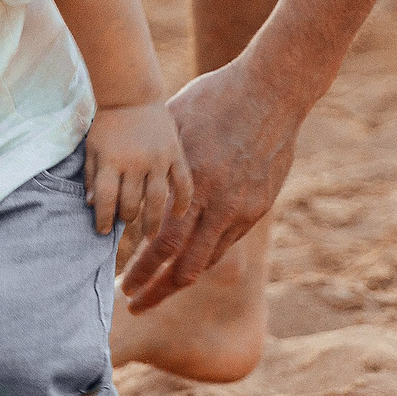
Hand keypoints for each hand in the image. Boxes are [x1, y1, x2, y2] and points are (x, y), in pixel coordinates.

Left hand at [83, 100, 191, 236]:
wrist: (132, 94)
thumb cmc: (108, 123)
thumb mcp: (92, 148)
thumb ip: (92, 177)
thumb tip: (91, 205)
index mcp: (111, 161)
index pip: (106, 200)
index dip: (103, 219)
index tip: (103, 230)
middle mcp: (134, 163)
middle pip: (131, 203)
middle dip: (126, 218)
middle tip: (126, 225)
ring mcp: (157, 159)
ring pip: (157, 200)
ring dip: (153, 221)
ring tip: (150, 235)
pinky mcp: (175, 153)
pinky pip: (183, 182)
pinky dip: (182, 200)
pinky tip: (179, 213)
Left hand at [119, 59, 298, 312]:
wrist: (273, 91)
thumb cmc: (216, 98)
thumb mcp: (176, 123)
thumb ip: (156, 162)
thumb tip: (124, 183)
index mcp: (194, 184)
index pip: (161, 244)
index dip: (141, 271)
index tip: (122, 285)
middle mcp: (221, 205)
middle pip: (185, 267)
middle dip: (157, 292)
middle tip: (135, 303)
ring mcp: (244, 208)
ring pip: (208, 261)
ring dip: (181, 279)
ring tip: (159, 289)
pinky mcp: (259, 206)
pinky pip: (227, 242)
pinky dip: (204, 256)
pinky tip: (187, 260)